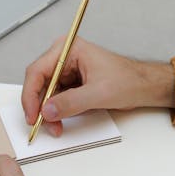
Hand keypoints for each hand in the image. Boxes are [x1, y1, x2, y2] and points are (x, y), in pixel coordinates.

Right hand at [22, 37, 174, 135]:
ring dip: (48, 112)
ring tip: (56, 126)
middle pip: (38, 82)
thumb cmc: (127, 80)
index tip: (32, 115)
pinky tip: (60, 121)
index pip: (37, 71)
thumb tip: (47, 110)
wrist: (143, 87)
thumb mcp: (98, 94)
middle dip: (39, 106)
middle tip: (42, 125)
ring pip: (45, 93)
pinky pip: (55, 97)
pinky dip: (56, 112)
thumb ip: (71, 103)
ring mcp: (66, 69)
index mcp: (68, 49)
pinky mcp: (71, 82)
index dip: (31, 95)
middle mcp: (64, 56)